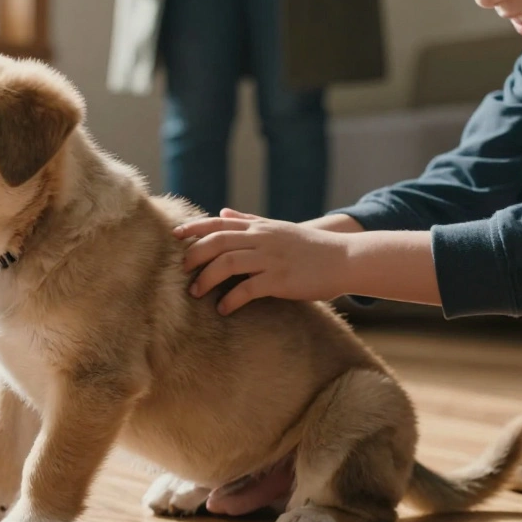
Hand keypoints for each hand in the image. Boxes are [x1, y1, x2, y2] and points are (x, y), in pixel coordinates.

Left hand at [174, 209, 350, 314]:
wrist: (346, 259)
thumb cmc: (310, 247)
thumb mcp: (278, 228)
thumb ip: (249, 221)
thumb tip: (223, 211)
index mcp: (260, 228)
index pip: (219, 223)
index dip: (195, 228)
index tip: (175, 235)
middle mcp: (262, 240)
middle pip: (218, 241)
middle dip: (195, 255)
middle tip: (182, 270)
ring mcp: (271, 259)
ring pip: (228, 263)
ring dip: (207, 279)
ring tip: (196, 293)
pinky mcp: (280, 280)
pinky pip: (248, 289)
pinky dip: (231, 300)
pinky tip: (223, 309)